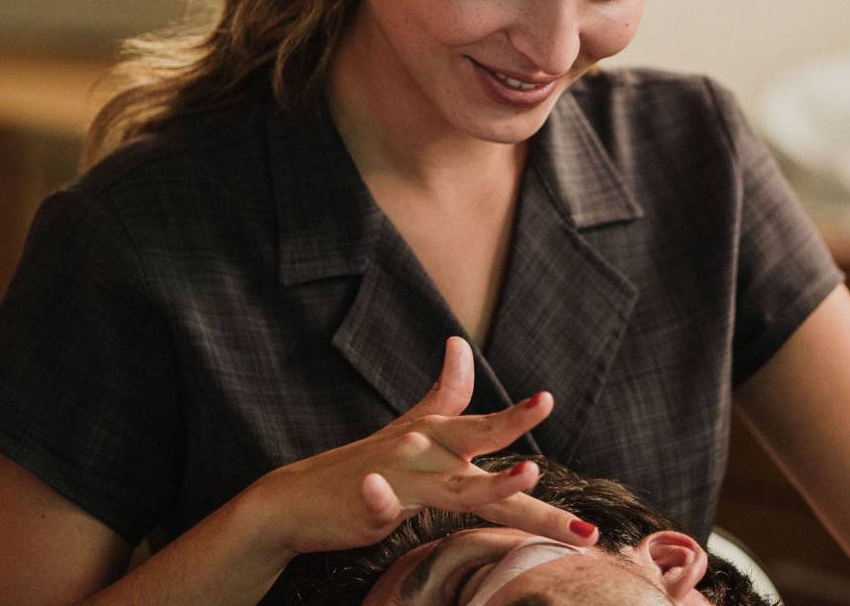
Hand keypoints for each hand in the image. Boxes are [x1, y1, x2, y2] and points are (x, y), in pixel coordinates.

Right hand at [248, 337, 594, 558]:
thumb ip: (446, 392)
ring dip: (491, 483)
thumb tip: (458, 342)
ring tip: (527, 473)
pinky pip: (378, 503)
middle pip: (484, 454)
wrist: (300, 496)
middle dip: (521, 453)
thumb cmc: (366, 464)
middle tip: (549, 431)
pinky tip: (375, 490)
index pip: (488, 427)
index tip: (548, 399)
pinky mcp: (367, 506)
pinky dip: (378, 497)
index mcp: (441, 438)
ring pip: (454, 487)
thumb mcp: (411, 427)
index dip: (518, 414)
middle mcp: (425, 452)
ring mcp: (398, 477)